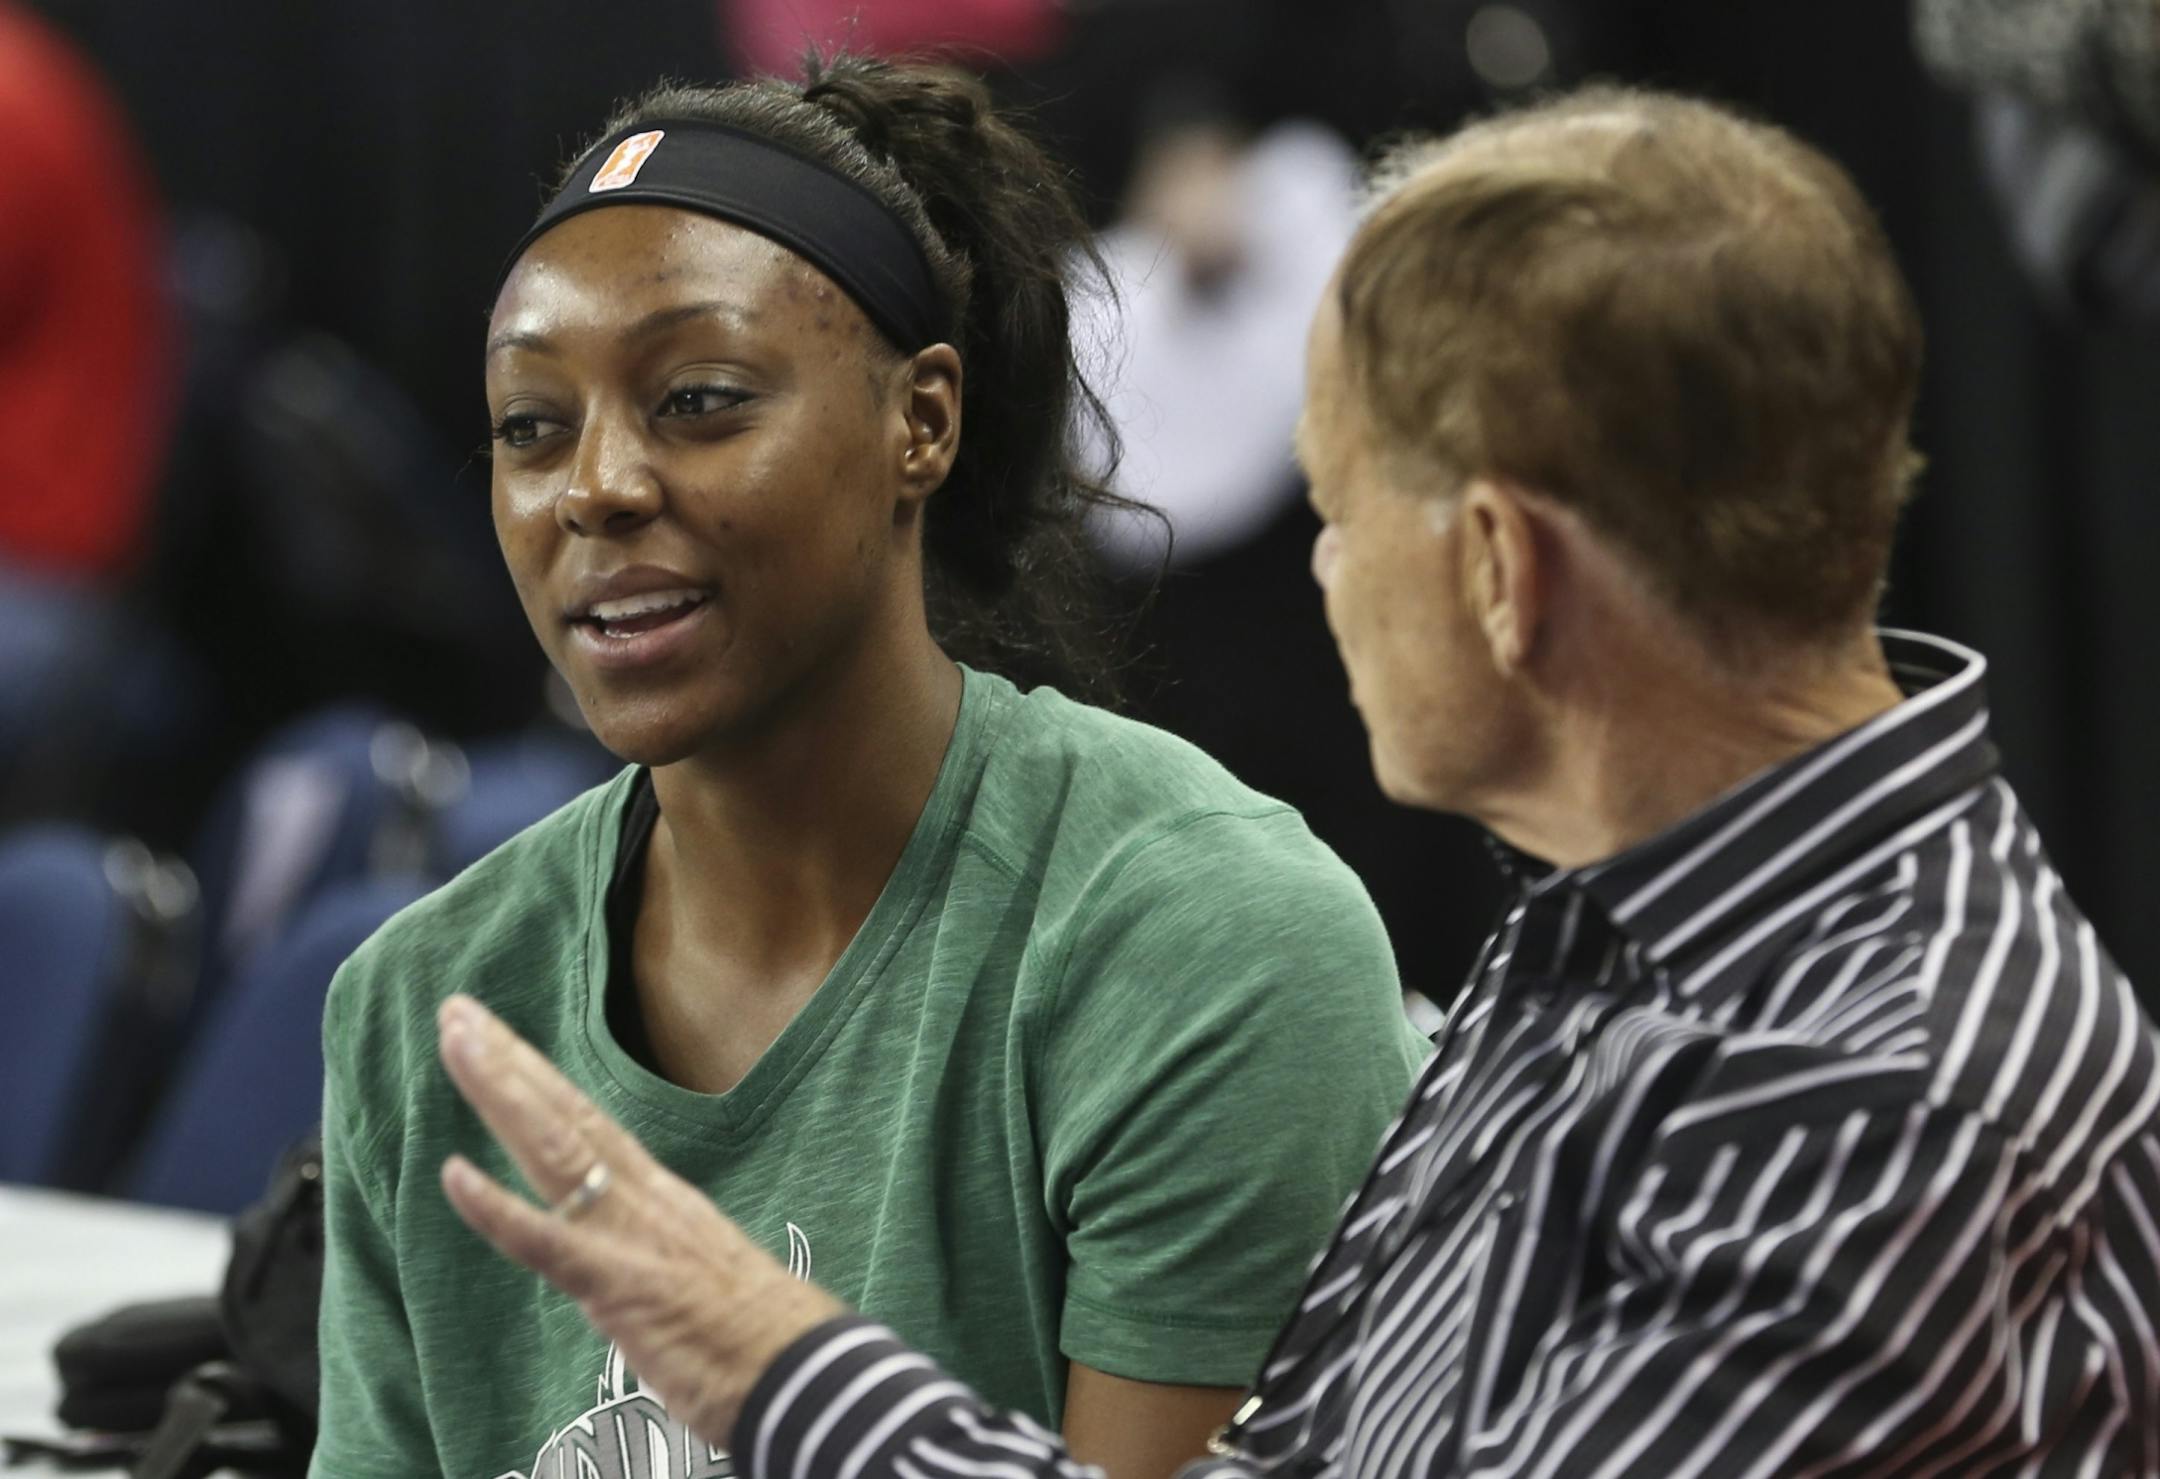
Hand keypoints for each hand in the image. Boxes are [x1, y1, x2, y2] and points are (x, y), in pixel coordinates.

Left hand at [434, 993, 844, 1446]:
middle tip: (458, 1010)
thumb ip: (658, 1256)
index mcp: (661, 1199)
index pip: (589, 1125)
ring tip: (457, 1040)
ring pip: (554, 1151)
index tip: (498, 1039)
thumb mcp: (702, 1276)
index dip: (541, 1081)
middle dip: (509, 1062)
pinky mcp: (618, 1284)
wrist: (802, 1371)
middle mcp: (644, 1200)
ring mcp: (630, 1236)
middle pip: (566, 1116)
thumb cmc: (761, 1338)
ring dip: (500, 1093)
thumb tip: (640, 1258)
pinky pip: (546, 1243)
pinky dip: (497, 1209)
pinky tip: (453, 1173)